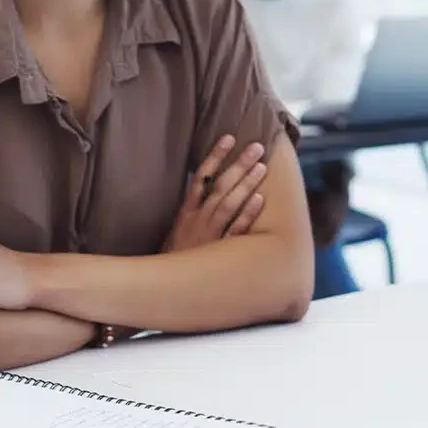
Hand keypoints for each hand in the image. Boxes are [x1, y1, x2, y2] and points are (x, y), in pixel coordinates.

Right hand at [163, 135, 267, 252]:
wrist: (165, 290)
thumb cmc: (175, 259)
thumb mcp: (178, 231)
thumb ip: (191, 210)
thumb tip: (205, 185)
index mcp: (186, 213)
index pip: (201, 177)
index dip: (215, 156)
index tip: (229, 137)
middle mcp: (197, 220)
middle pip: (220, 187)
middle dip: (238, 165)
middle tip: (257, 146)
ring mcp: (209, 235)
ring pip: (228, 204)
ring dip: (245, 184)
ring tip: (261, 166)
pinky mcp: (218, 252)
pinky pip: (235, 231)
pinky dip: (247, 215)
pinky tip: (260, 199)